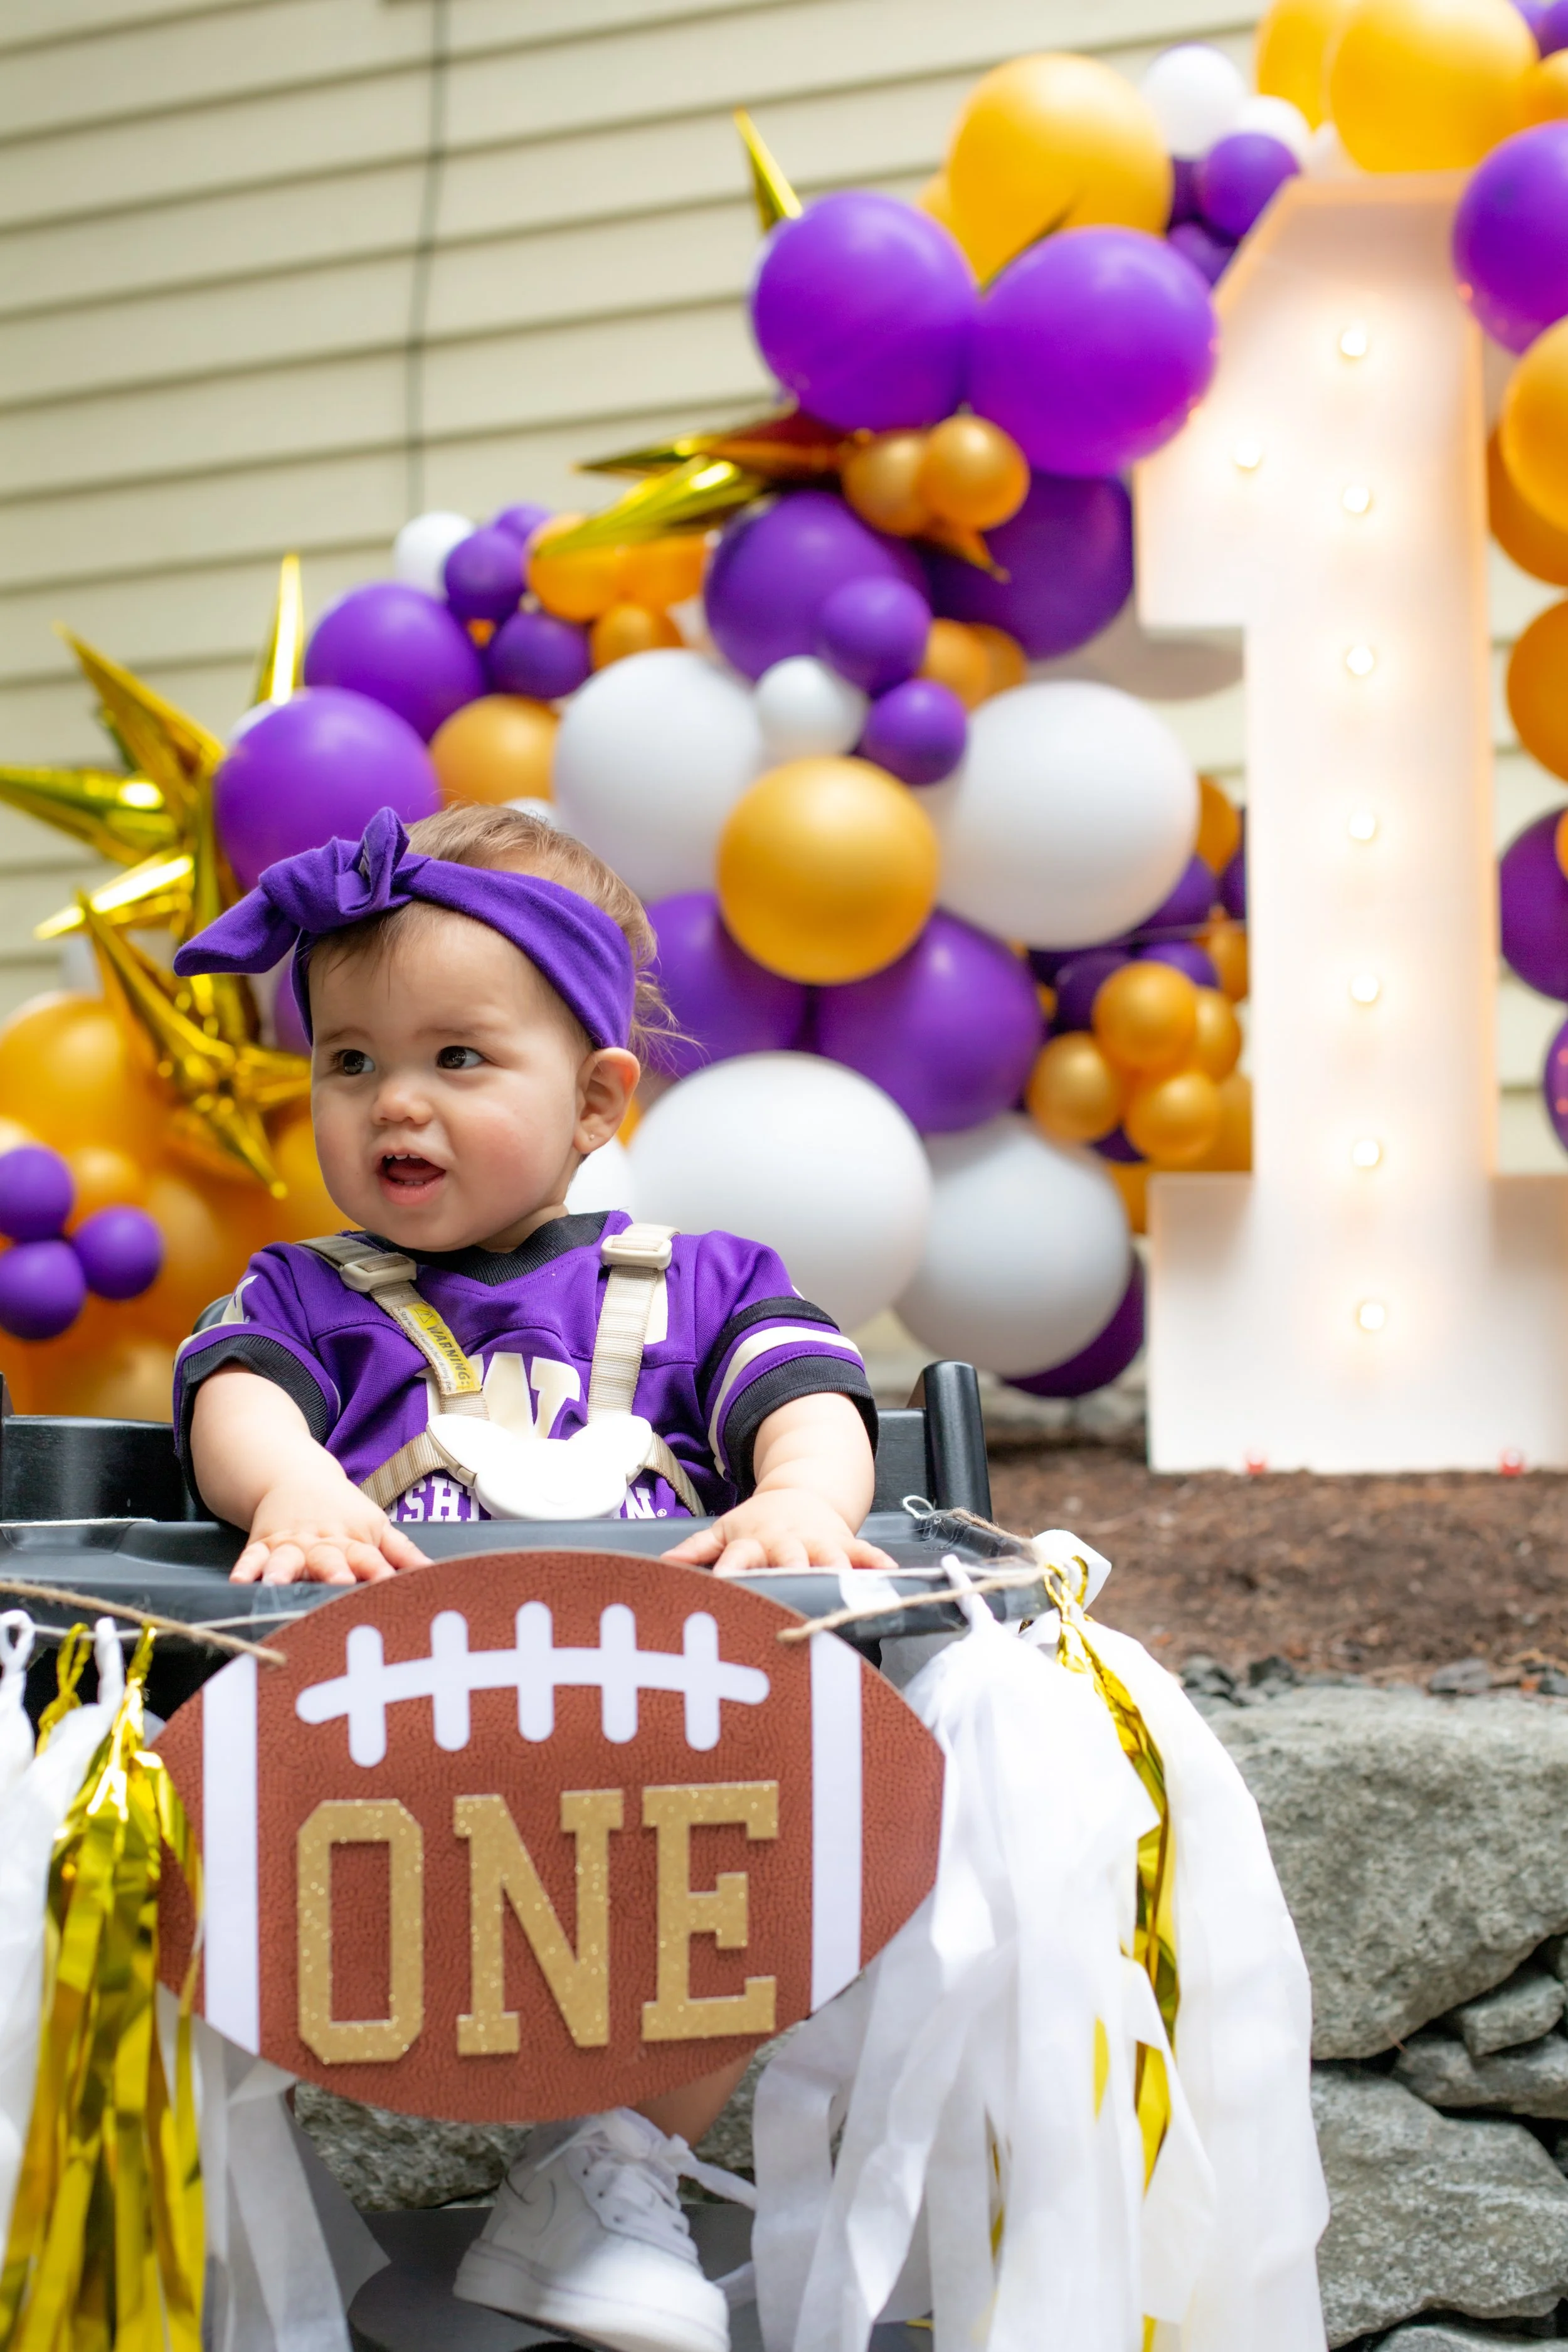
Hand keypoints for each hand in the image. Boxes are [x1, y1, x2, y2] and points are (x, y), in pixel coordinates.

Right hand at [232, 1472, 429, 1585]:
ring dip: (283, 1571)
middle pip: (329, 1558)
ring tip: (276, 1584)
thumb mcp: (377, 1526)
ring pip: (288, 1559)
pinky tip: (238, 1582)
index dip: (378, 1571)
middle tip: (340, 1582)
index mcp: (355, 1541)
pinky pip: (252, 1557)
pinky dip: (245, 1568)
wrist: (299, 1476)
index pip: (370, 1558)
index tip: (387, 1584)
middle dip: (334, 1571)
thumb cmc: (344, 1510)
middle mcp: (323, 1543)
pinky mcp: (264, 1544)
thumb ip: (403, 1553)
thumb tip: (434, 1572)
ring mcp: (292, 1544)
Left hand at [664, 1486, 897, 1576]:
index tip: (725, 1590)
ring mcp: (818, 1542)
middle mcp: (786, 1542)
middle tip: (792, 1600)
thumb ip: (696, 1549)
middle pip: (789, 1559)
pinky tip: (890, 1575)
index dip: (731, 1573)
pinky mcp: (844, 1542)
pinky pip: (865, 1551)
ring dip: (835, 1573)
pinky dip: (877, 1562)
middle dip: (791, 1576)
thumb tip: (661, 1567)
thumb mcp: (724, 1531)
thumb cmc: (757, 1523)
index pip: (739, 1558)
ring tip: (843, 1593)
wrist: (799, 1492)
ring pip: (829, 1558)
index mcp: (753, 1541)